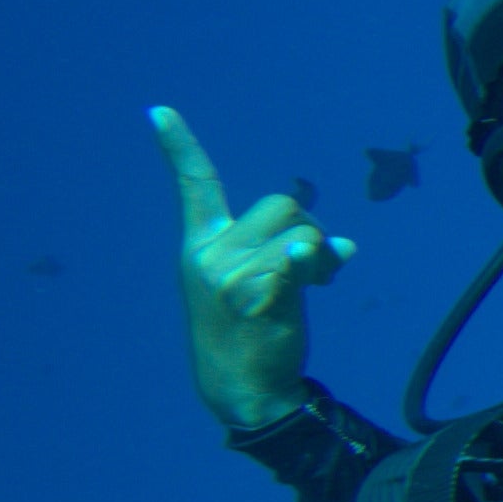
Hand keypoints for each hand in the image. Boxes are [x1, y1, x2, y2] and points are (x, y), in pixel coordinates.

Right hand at [153, 105, 353, 428]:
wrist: (244, 390)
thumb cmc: (251, 333)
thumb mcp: (251, 283)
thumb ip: (282, 251)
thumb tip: (343, 245)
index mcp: (201, 246)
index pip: (194, 186)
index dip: (179, 147)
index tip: (159, 111)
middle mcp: (210, 254)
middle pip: (282, 204)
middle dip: (310, 229)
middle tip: (317, 267)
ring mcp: (230, 274)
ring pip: (302, 230)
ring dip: (324, 255)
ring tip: (319, 285)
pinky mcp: (258, 293)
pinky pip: (296, 259)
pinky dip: (313, 262)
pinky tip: (319, 277)